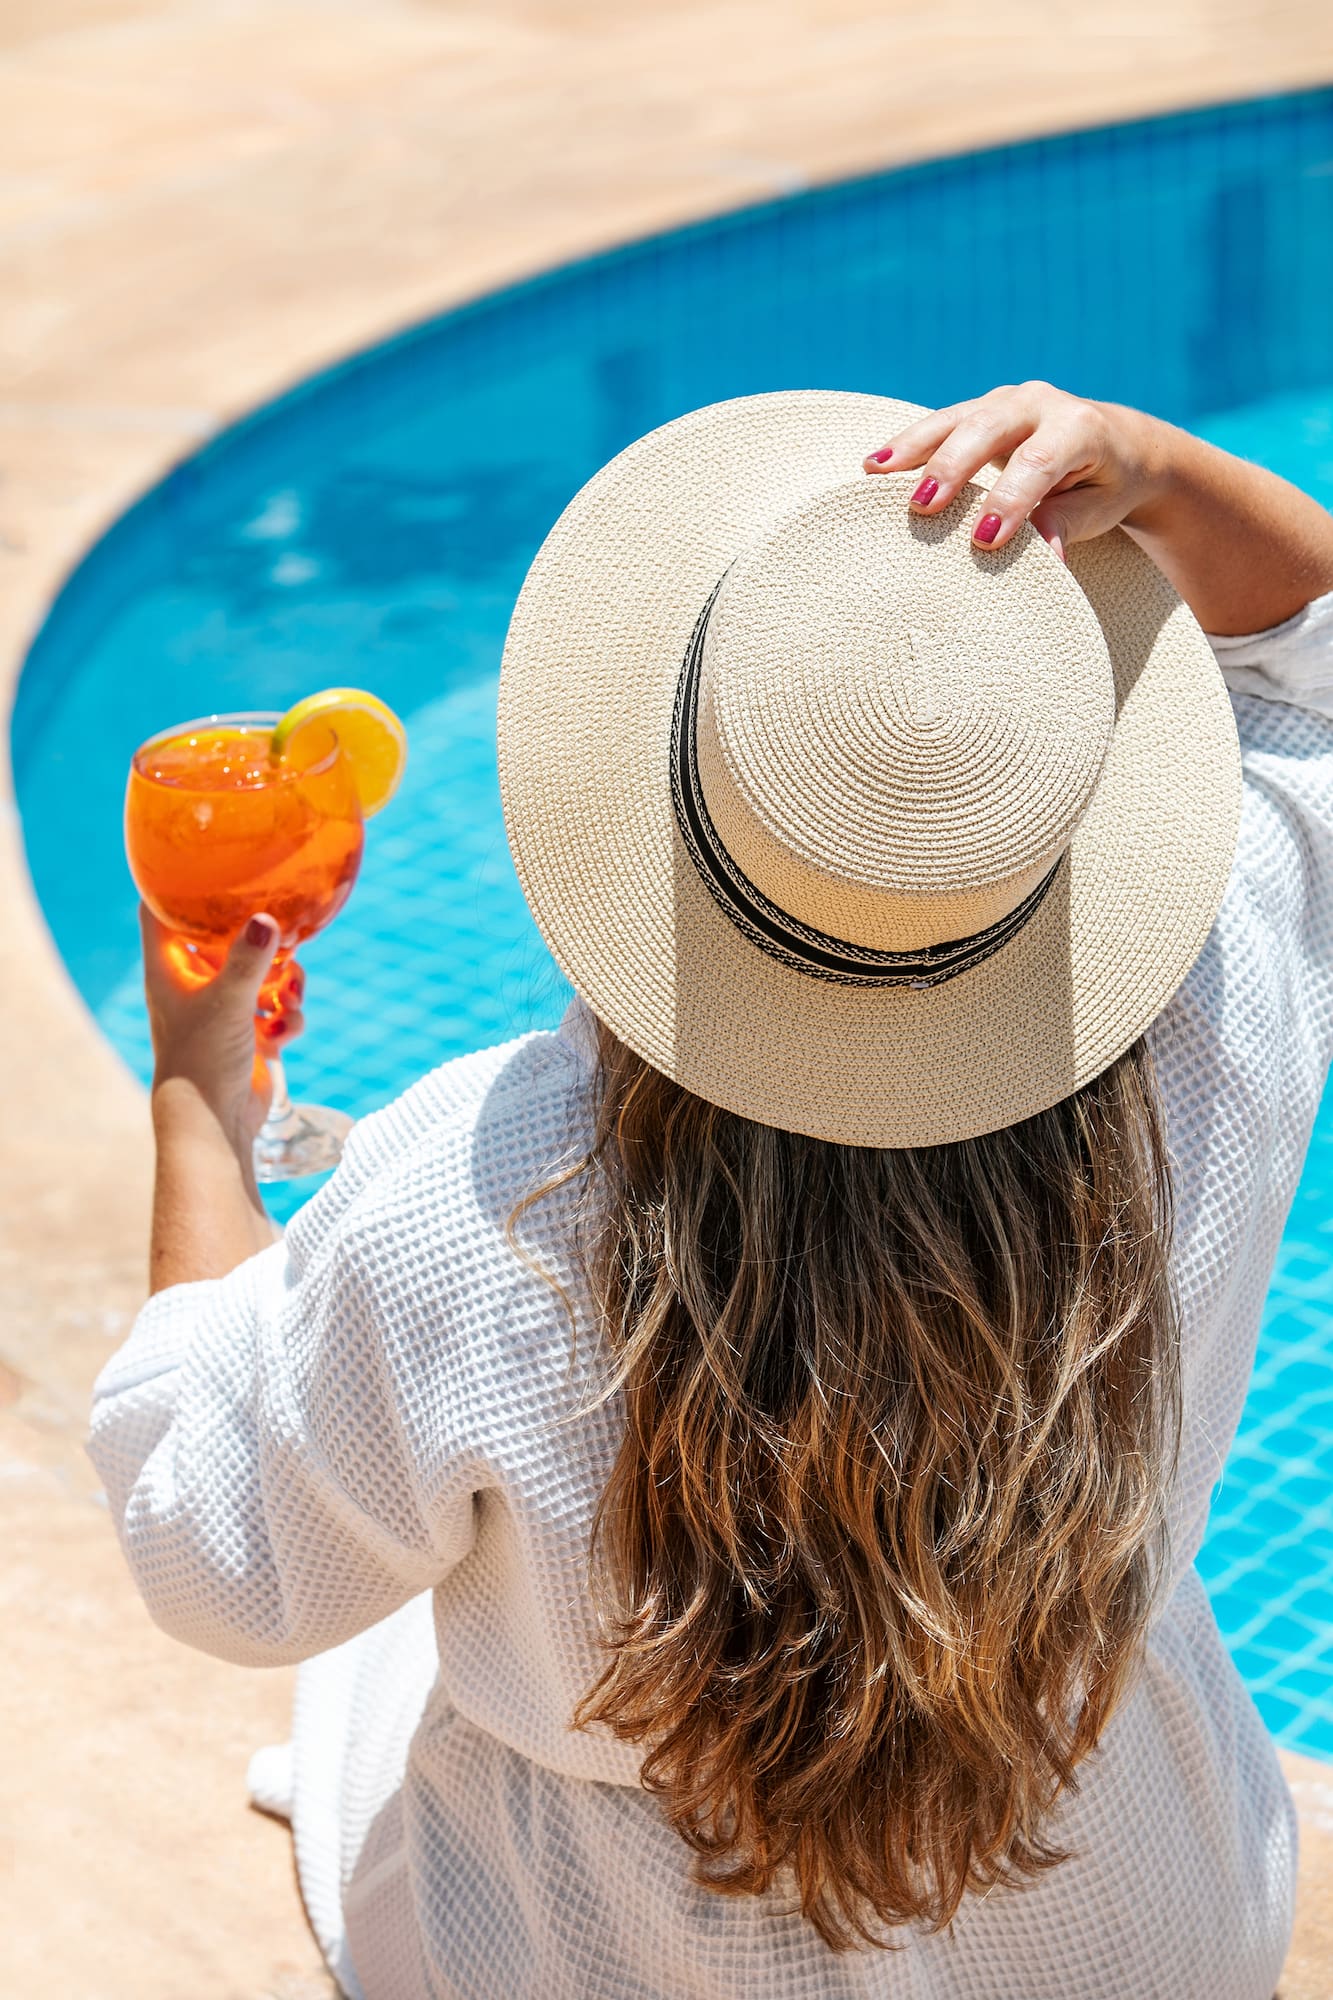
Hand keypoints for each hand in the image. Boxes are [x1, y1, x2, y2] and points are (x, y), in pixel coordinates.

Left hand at [141, 907, 304, 1156]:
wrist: (216, 1121)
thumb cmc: (203, 1061)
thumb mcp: (227, 1003)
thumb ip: (247, 960)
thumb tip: (268, 919)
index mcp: (170, 967)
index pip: (159, 909)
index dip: (174, 883)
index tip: (208, 861)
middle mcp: (194, 981)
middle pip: (224, 935)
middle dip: (260, 936)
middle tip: (283, 928)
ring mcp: (224, 1006)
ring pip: (261, 970)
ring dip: (285, 979)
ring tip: (290, 995)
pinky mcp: (250, 1031)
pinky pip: (278, 1006)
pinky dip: (290, 1014)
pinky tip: (287, 1029)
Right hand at [863, 381, 1165, 563]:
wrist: (1116, 443)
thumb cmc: (1106, 485)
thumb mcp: (1098, 508)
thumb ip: (1068, 523)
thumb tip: (1046, 556)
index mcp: (1078, 427)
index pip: (1039, 461)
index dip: (1010, 499)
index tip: (984, 540)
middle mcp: (1040, 402)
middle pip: (989, 429)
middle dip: (952, 467)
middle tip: (922, 507)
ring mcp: (1006, 400)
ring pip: (956, 418)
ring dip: (914, 446)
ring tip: (876, 472)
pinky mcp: (982, 409)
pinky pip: (943, 424)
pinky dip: (910, 443)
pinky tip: (876, 464)